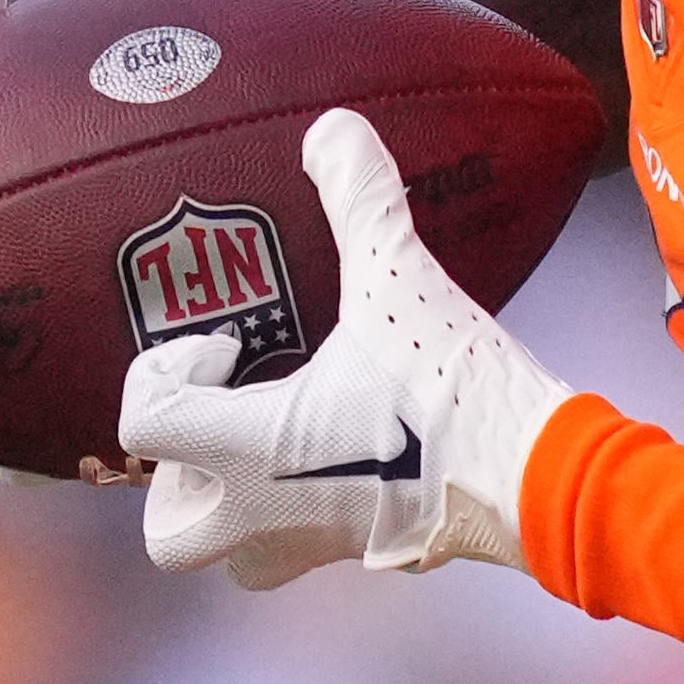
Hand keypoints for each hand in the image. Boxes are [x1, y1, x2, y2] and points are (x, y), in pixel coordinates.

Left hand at [116, 108, 600, 585]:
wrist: (539, 479)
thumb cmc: (452, 391)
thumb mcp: (399, 279)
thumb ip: (358, 198)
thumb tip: (333, 128)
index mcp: (249, 452)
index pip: (145, 424)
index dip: (165, 373)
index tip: (224, 345)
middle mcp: (267, 514)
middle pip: (171, 531)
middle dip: (178, 477)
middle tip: (223, 417)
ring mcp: (318, 545)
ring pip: (235, 555)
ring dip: (234, 505)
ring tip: (274, 442)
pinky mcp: (369, 551)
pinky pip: (307, 546)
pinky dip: (305, 506)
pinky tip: (347, 447)